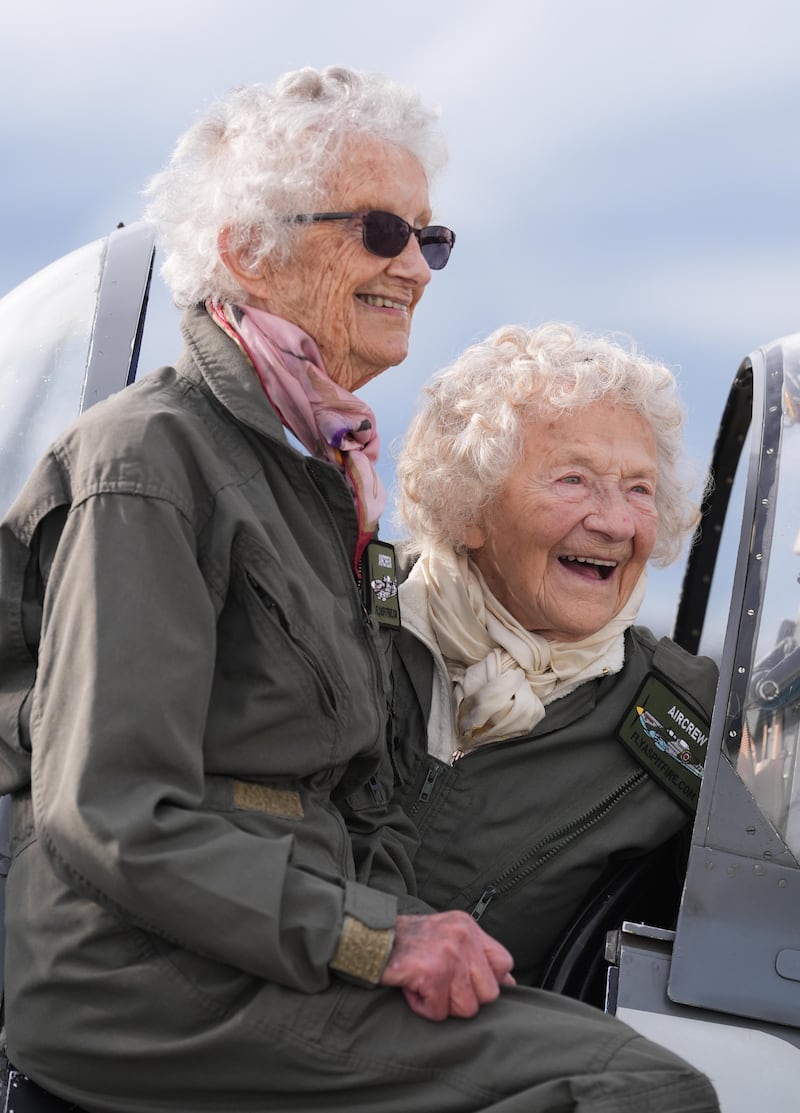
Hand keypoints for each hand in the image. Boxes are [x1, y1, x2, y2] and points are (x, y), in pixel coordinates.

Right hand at [379, 911, 515, 1020]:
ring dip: (441, 1004)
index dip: (487, 982)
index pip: (504, 963)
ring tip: (423, 985)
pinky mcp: (432, 972)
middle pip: (489, 993)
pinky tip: (411, 988)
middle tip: (438, 984)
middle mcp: (463, 936)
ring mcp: (449, 953)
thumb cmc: (405, 943)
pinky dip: (422, 1007)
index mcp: (468, 926)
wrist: (367, 938)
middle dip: (463, 998)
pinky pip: (439, 1011)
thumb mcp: (445, 936)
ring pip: (466, 1007)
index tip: (465, 983)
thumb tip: (509, 983)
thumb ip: (475, 956)